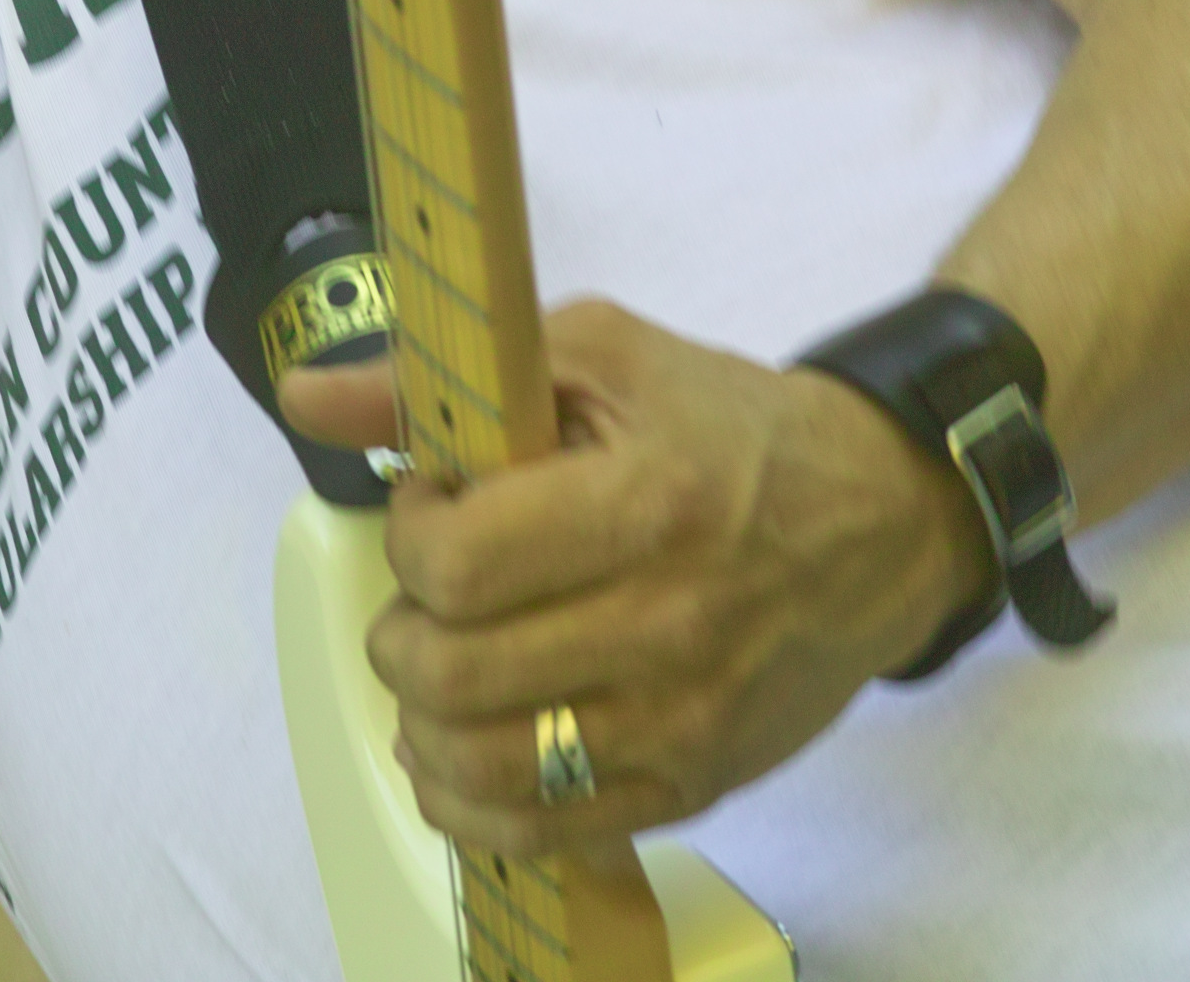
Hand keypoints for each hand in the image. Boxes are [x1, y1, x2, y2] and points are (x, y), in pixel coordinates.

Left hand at [279, 299, 994, 857]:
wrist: (883, 521)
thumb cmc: (730, 429)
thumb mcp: (600, 358)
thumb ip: (443, 377)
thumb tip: (305, 396)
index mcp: (644, 504)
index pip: (455, 565)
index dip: (412, 532)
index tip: (437, 505)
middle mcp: (666, 626)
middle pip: (449, 676)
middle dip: (401, 631)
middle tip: (430, 594)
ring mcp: (680, 723)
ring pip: (479, 768)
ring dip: (422, 718)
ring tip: (441, 663)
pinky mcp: (691, 786)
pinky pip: (538, 832)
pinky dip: (470, 800)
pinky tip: (465, 743)